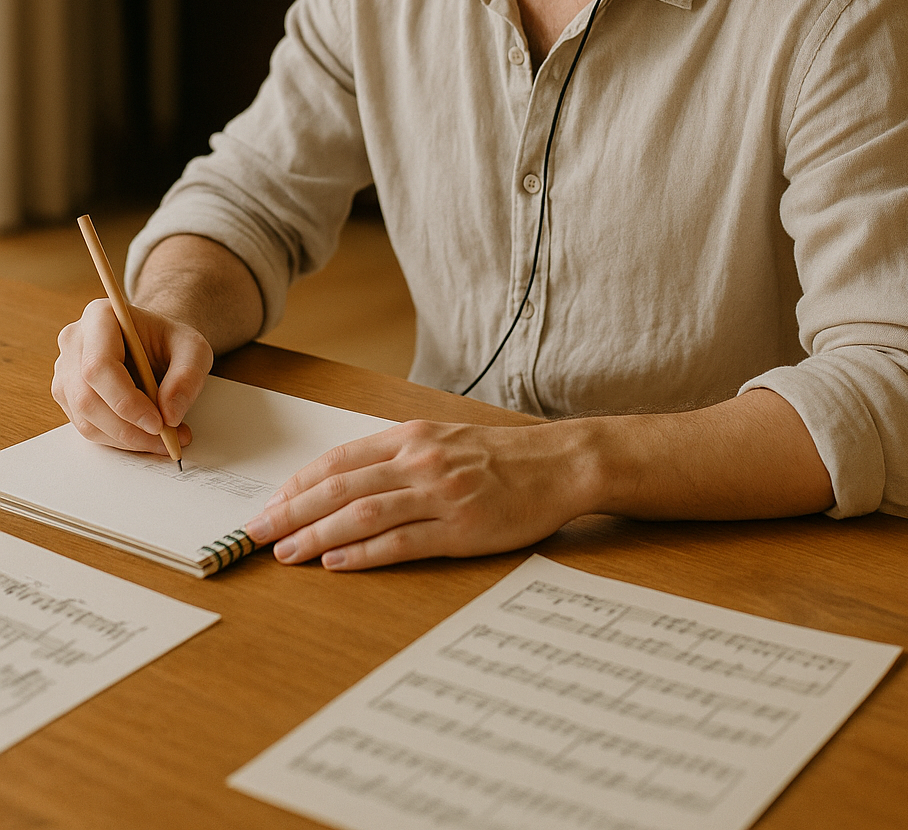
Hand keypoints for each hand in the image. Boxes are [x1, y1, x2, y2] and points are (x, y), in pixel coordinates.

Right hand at [52, 299, 212, 453]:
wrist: (154, 344)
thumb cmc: (170, 341)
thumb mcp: (194, 348)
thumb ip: (188, 376)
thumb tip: (170, 414)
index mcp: (99, 317)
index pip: (99, 366)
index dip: (126, 401)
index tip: (158, 423)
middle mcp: (74, 342)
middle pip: (87, 397)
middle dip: (128, 427)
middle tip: (165, 438)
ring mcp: (65, 370)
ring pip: (85, 418)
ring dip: (125, 438)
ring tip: (163, 440)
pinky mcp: (68, 395)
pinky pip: (87, 427)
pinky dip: (118, 439)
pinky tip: (145, 436)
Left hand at [244, 418, 597, 569]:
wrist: (560, 464)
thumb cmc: (501, 457)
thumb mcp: (445, 441)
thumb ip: (399, 457)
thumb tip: (345, 482)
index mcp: (412, 438)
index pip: (339, 461)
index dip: (297, 484)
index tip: (267, 505)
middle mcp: (420, 461)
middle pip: (340, 487)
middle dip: (291, 511)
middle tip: (255, 533)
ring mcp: (441, 494)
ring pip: (362, 514)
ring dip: (316, 534)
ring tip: (285, 553)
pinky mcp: (462, 527)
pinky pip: (402, 541)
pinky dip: (363, 553)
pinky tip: (336, 562)